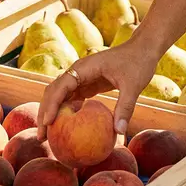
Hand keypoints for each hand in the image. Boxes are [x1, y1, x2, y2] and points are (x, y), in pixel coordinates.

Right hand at [37, 40, 157, 139]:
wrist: (143, 48)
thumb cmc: (139, 62)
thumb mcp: (133, 85)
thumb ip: (125, 107)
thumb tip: (119, 132)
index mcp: (85, 67)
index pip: (61, 86)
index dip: (52, 104)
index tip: (47, 123)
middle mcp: (78, 71)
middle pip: (53, 92)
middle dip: (45, 113)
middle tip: (42, 137)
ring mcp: (81, 77)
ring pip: (59, 96)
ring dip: (52, 114)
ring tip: (48, 136)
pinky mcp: (87, 83)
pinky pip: (71, 99)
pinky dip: (65, 112)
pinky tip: (65, 129)